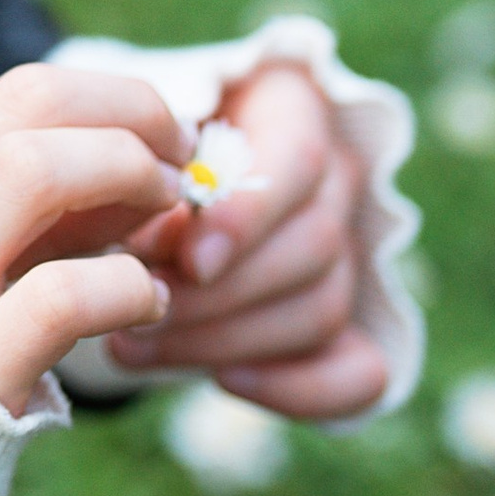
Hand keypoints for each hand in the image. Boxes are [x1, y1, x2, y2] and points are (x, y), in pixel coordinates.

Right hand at [0, 62, 188, 419]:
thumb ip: (17, 205)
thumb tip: (140, 147)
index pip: (6, 95)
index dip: (106, 103)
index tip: (157, 138)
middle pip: (24, 106)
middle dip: (131, 116)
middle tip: (180, 162)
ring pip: (31, 169)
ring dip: (128, 173)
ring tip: (167, 217)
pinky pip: (63, 295)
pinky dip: (127, 283)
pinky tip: (147, 302)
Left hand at [107, 59, 388, 421]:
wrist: (150, 184)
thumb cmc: (135, 150)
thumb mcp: (134, 144)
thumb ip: (150, 178)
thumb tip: (153, 245)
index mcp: (292, 108)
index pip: (301, 159)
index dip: (249, 217)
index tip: (187, 260)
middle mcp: (337, 178)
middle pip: (316, 243)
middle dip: (218, 294)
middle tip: (136, 310)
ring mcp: (352, 254)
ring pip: (323, 307)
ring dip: (224, 339)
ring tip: (134, 345)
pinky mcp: (354, 325)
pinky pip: (360, 373)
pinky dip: (296, 387)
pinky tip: (222, 380)